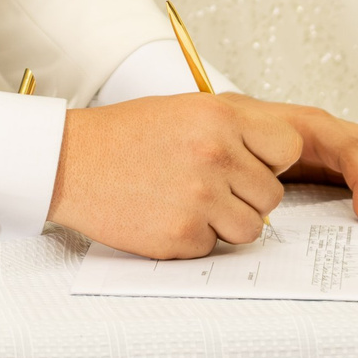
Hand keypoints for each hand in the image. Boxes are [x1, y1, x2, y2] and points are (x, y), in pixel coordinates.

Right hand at [47, 94, 297, 258]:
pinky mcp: (180, 235)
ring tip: (189, 203)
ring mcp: (199, 197)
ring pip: (250, 229)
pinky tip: (165, 215)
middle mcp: (215, 155)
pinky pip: (213, 247)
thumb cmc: (127, 136)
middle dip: (246, 196)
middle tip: (210, 188)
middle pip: (271, 195)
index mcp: (220, 117)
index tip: (249, 164)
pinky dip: (193, 238)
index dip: (270, 160)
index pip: (287, 147)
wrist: (70, 161)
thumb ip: (235, 129)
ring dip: (225, 223)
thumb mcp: (186, 110)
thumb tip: (279, 157)